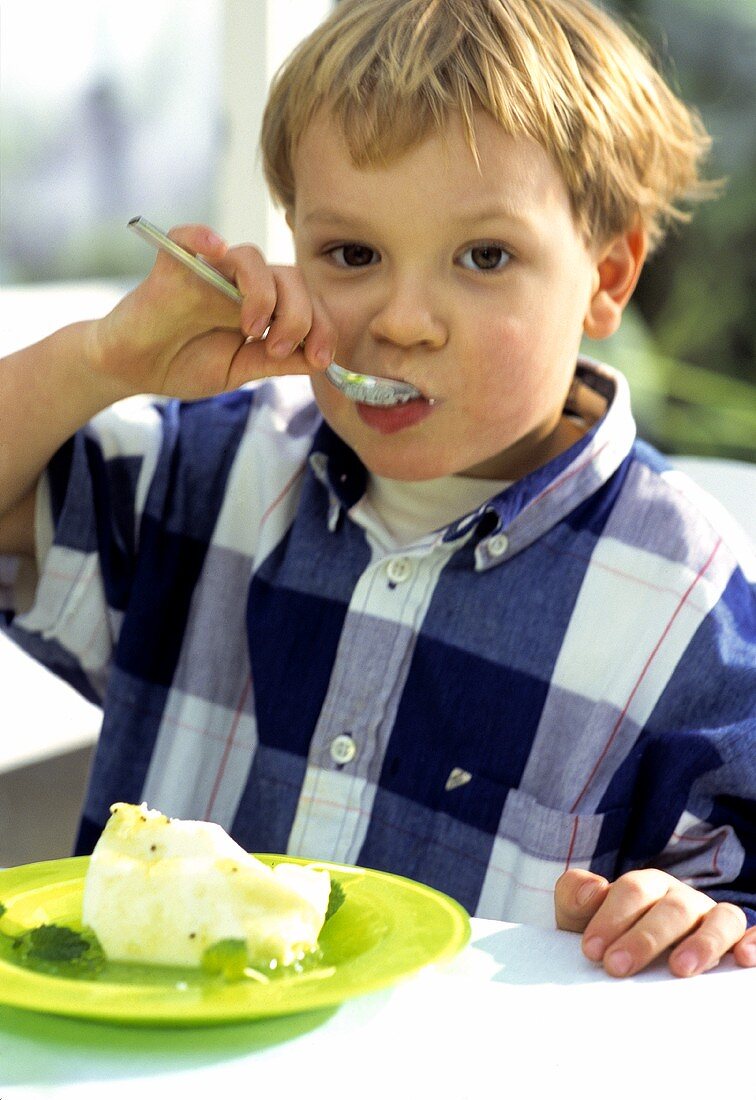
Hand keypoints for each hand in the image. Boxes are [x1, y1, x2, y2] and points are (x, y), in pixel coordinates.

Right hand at [89, 224, 336, 400]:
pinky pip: (189, 234)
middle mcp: (241, 283)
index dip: (323, 326)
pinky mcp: (174, 264)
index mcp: (263, 304)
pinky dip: (203, 235)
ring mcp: (209, 271)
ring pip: (251, 258)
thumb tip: (321, 360)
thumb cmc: (185, 364)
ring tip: (253, 329)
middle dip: (300, 315)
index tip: (322, 359)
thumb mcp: (241, 370)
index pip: (306, 301)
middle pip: (289, 277)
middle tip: (280, 348)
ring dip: (264, 293)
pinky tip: (215, 249)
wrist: (133, 369)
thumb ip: (278, 363)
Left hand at [555, 867, 755, 977]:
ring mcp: (712, 919)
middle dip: (644, 938)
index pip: (633, 891)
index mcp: (647, 885)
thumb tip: (591, 888)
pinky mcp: (735, 942)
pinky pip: (751, 934)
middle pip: (672, 908)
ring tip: (680, 969)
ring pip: (720, 919)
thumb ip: (575, 895)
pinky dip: (753, 942)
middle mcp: (682, 898)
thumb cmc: (608, 937)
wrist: (629, 958)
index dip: (612, 918)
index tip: (592, 950)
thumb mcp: (581, 917)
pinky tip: (743, 959)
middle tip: (617, 967)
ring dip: (702, 943)